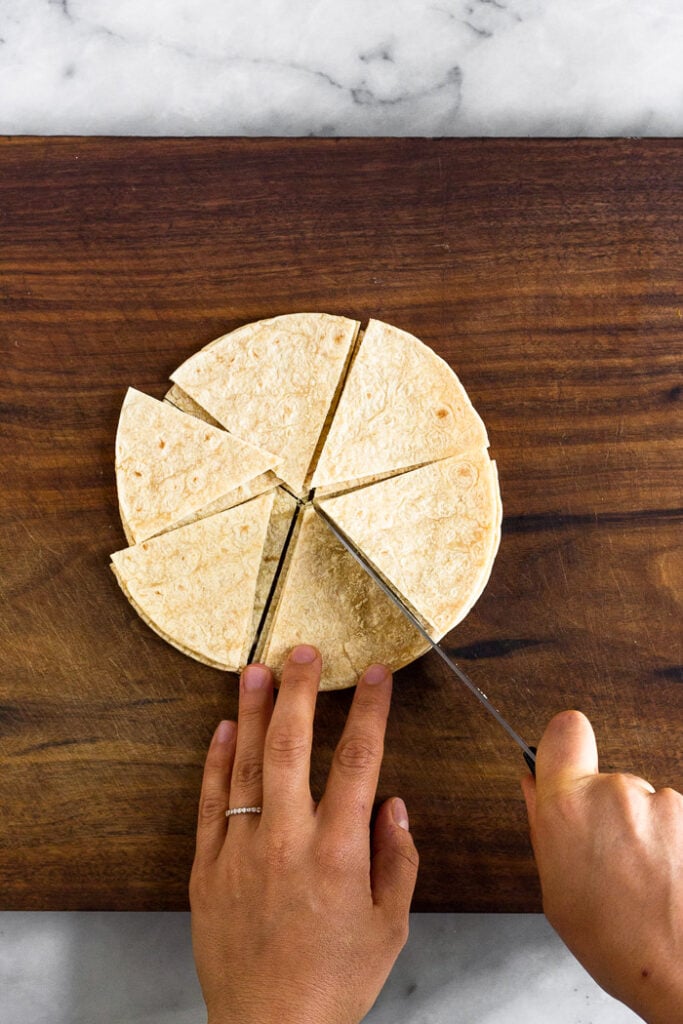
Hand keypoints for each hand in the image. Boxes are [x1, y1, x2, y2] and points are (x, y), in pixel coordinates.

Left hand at [190, 645, 418, 1023]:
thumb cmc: (333, 981)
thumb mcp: (390, 927)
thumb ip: (398, 859)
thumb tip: (393, 803)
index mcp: (339, 853)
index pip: (360, 760)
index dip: (369, 710)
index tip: (375, 674)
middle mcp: (288, 841)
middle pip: (293, 746)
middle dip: (299, 690)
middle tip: (302, 651)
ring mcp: (242, 851)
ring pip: (247, 764)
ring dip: (252, 711)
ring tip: (256, 669)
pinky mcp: (208, 869)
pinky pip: (211, 803)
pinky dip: (216, 762)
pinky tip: (223, 729)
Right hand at [522, 711, 682, 1023]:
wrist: (682, 973)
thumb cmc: (616, 943)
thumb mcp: (555, 888)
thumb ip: (543, 824)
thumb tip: (533, 783)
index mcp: (567, 805)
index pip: (566, 730)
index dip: (564, 743)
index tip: (564, 762)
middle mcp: (614, 792)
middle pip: (604, 780)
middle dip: (605, 811)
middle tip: (607, 860)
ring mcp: (661, 803)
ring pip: (642, 803)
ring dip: (641, 831)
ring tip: (642, 880)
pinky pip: (672, 820)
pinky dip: (670, 844)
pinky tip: (666, 880)